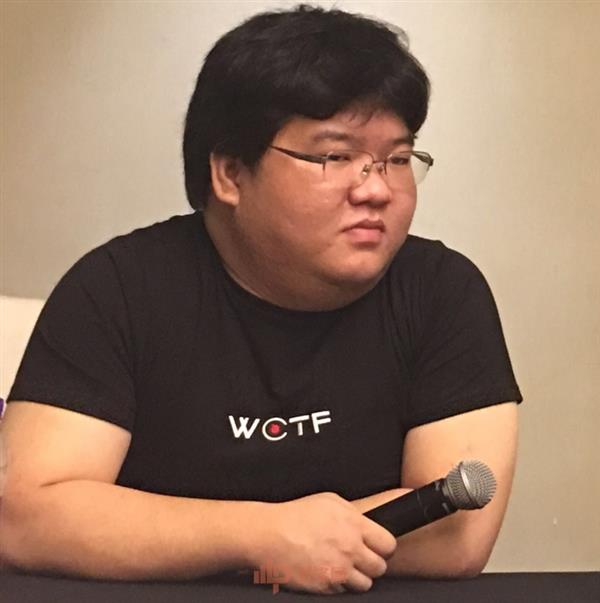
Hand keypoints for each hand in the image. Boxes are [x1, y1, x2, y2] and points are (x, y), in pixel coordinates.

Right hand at [249, 491, 396, 594]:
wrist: (270, 535)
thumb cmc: (296, 515)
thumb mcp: (329, 501)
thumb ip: (353, 514)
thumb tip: (367, 523)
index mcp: (354, 526)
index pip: (388, 544)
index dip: (384, 546)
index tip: (378, 546)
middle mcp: (350, 550)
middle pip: (380, 567)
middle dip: (371, 563)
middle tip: (359, 557)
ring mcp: (339, 571)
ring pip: (365, 584)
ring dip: (356, 577)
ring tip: (342, 565)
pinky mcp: (326, 587)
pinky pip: (343, 591)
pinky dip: (338, 584)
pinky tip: (326, 569)